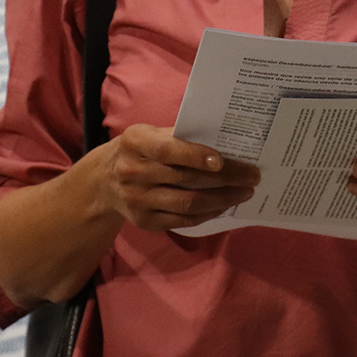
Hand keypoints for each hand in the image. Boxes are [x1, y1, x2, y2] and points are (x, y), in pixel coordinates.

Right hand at [101, 124, 260, 232]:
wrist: (104, 181)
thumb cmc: (140, 150)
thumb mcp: (150, 134)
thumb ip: (180, 137)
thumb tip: (226, 141)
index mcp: (135, 143)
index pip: (167, 150)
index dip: (195, 155)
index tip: (222, 161)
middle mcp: (133, 172)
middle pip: (185, 179)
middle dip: (225, 178)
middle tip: (252, 176)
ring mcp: (137, 201)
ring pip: (187, 203)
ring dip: (222, 199)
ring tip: (245, 192)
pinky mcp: (145, 222)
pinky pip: (182, 220)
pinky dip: (208, 213)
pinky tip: (225, 205)